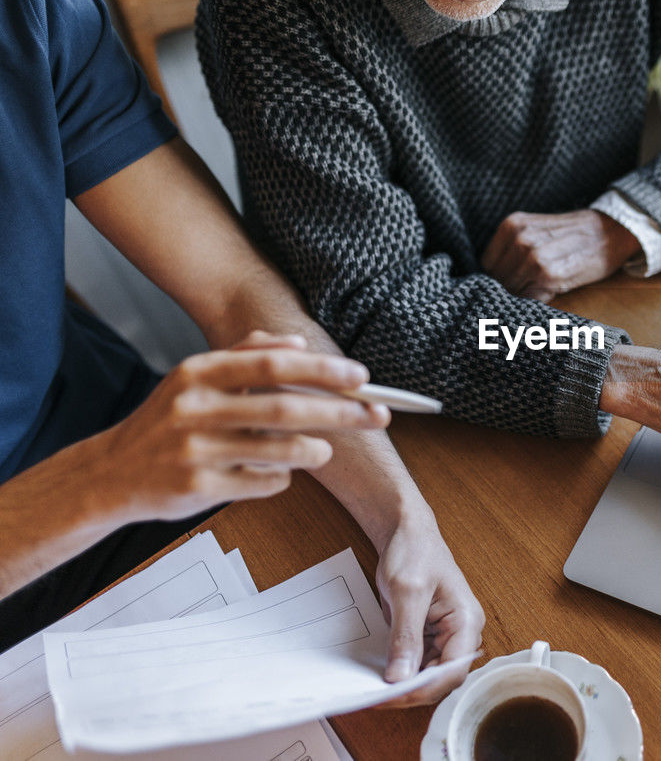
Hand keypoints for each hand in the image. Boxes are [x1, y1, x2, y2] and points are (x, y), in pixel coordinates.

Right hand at [92, 332, 389, 520]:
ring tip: (324, 449)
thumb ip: (244, 354)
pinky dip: (282, 478)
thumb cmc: (167, 422)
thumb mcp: (195, 377)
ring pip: (279, 452)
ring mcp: (195, 451)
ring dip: (314, 450)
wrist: (111, 474)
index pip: (272, 365)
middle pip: (285, 409)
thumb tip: (297, 342)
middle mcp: (195, 409)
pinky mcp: (197, 489)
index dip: (322, 370)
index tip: (362, 377)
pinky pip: (262, 483)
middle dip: (340, 412)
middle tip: (376, 415)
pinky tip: (278, 472)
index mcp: (199, 373)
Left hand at [373, 511, 484, 706]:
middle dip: (411, 690)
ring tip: (373, 688)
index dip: (425, 687)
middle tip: (377, 697)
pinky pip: (415, 662)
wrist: (407, 532)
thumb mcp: (407, 592)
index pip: (453, 669)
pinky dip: (398, 671)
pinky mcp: (428, 635)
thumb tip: (400, 677)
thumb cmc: (416, 551)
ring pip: (427, 674)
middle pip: (441, 678)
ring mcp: (444, 635)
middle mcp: (461, 632)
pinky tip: (378, 675)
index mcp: (467, 620)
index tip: (394, 695)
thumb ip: (406, 636)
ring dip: (403, 684)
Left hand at [480, 209, 640, 300]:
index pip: (487, 265)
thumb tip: (491, 281)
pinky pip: (530, 298)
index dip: (499, 277)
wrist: (611, 232)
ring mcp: (533, 257)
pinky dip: (537, 301)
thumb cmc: (573, 235)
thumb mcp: (536, 230)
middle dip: (511, 288)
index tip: (514, 281)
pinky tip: (551, 291)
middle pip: (498, 280)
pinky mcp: (548, 274)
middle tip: (531, 287)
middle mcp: (519, 238)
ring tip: (544, 287)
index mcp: (511, 225)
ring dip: (525, 295)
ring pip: (512, 291)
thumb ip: (512, 250)